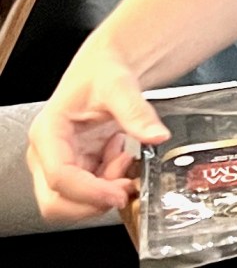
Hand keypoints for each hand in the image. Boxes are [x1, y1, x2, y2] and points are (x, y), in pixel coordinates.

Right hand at [27, 43, 168, 220]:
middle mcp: (47, 154)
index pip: (59, 177)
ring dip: (105, 191)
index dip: (89, 193)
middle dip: (94, 201)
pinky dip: (111, 184)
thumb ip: (136, 112)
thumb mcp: (120, 85)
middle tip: (127, 185)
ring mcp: (60, 163)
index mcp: (48, 132)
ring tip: (125, 157)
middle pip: (57, 202)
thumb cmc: (103, 71)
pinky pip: (90, 192)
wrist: (108, 66)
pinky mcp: (76, 167)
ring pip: (75, 202)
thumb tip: (157, 136)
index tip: (119, 193)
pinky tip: (122, 156)